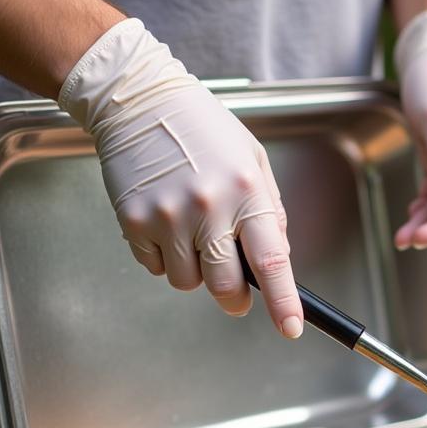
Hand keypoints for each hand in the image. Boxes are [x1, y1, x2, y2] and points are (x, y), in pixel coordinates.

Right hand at [58, 19, 302, 337]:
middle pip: (227, 285)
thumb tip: (278, 259)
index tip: (291, 327)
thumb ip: (270, 211)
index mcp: (247, 192)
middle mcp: (209, 208)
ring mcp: (169, 217)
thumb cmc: (202, 128)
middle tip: (235, 290)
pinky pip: (157, 268)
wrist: (138, 100)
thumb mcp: (253, 160)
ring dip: (195, 272)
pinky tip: (166, 222)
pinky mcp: (136, 222)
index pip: (271, 262)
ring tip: (191, 231)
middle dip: (235, 298)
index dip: (283, 301)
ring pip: (188, 283)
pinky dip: (166, 258)